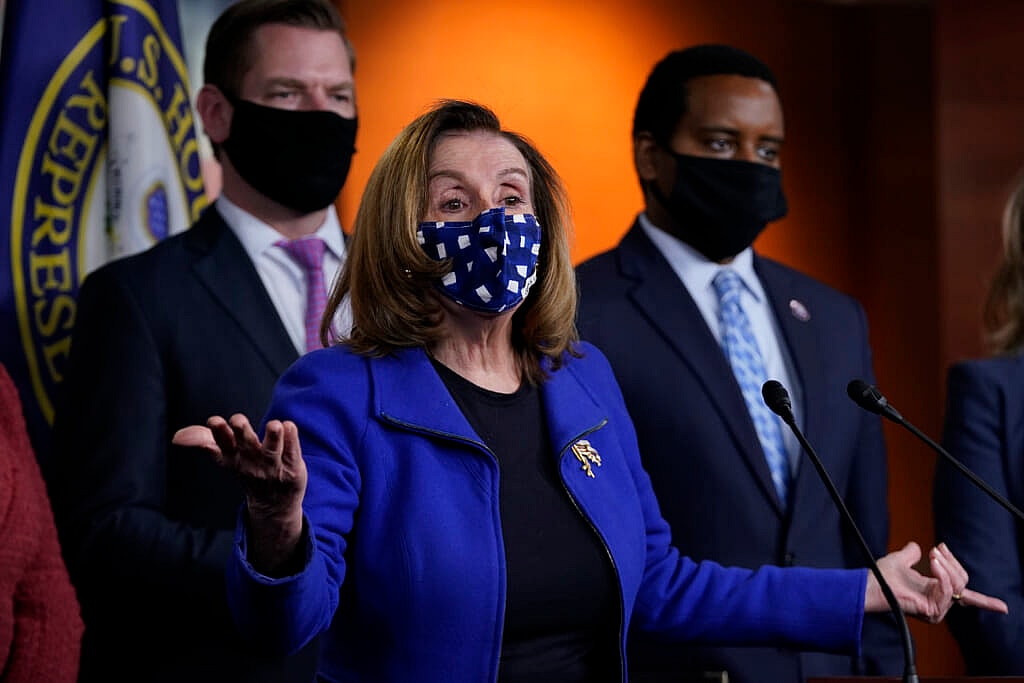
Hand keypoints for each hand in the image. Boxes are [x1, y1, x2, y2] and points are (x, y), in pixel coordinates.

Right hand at [173, 414, 306, 573]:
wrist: (274, 504)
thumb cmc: (247, 469)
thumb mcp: (225, 457)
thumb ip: (204, 441)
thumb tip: (177, 437)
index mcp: (233, 458)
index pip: (223, 446)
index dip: (218, 434)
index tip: (214, 421)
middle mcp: (252, 462)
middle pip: (246, 445)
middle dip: (242, 433)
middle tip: (237, 420)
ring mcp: (273, 466)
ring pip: (272, 450)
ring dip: (272, 437)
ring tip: (275, 424)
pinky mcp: (293, 467)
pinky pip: (293, 452)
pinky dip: (292, 440)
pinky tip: (289, 426)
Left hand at [865, 541, 1007, 622]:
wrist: (871, 584)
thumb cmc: (882, 576)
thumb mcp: (901, 560)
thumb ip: (912, 554)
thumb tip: (916, 546)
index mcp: (936, 591)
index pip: (967, 598)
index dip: (987, 603)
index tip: (1004, 608)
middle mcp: (940, 603)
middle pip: (963, 581)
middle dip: (952, 562)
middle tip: (936, 548)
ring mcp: (937, 609)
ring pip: (958, 585)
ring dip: (946, 566)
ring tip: (933, 554)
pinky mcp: (933, 612)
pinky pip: (948, 590)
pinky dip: (942, 574)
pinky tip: (933, 563)